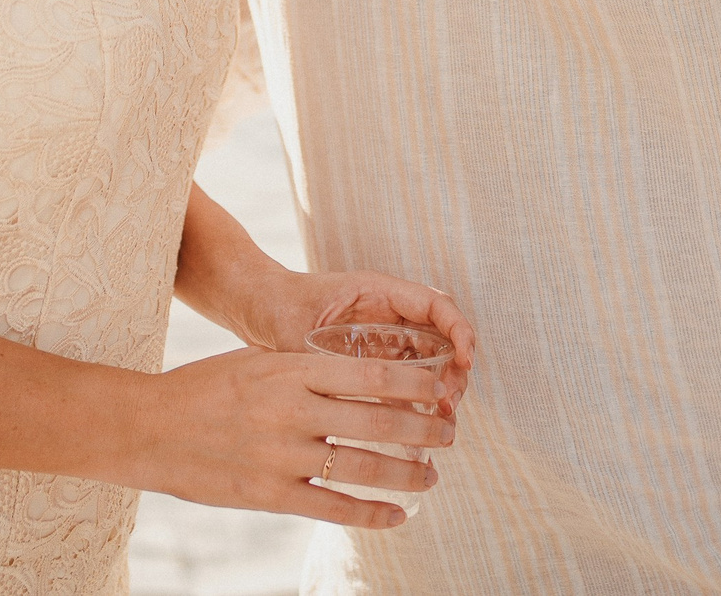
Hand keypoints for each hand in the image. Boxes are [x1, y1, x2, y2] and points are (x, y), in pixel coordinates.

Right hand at [122, 344, 454, 527]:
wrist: (149, 426)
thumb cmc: (206, 388)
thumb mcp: (258, 361)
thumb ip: (307, 370)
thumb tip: (363, 378)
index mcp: (291, 367)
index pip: (370, 372)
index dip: (415, 382)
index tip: (442, 388)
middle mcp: (292, 408)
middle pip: (378, 419)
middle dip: (424, 427)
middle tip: (452, 431)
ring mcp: (282, 454)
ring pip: (363, 465)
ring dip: (407, 471)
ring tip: (432, 473)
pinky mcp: (270, 493)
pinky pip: (334, 506)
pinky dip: (372, 512)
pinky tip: (399, 514)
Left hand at [235, 267, 476, 403]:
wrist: (254, 307)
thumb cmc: (278, 306)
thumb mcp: (305, 330)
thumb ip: (335, 359)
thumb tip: (367, 396)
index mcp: (379, 292)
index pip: (435, 303)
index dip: (459, 330)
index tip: (466, 360)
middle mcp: (388, 313)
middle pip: (440, 336)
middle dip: (455, 369)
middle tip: (451, 405)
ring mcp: (383, 336)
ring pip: (428, 360)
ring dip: (441, 388)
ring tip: (442, 421)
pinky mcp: (373, 361)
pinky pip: (405, 379)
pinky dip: (417, 400)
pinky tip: (419, 428)